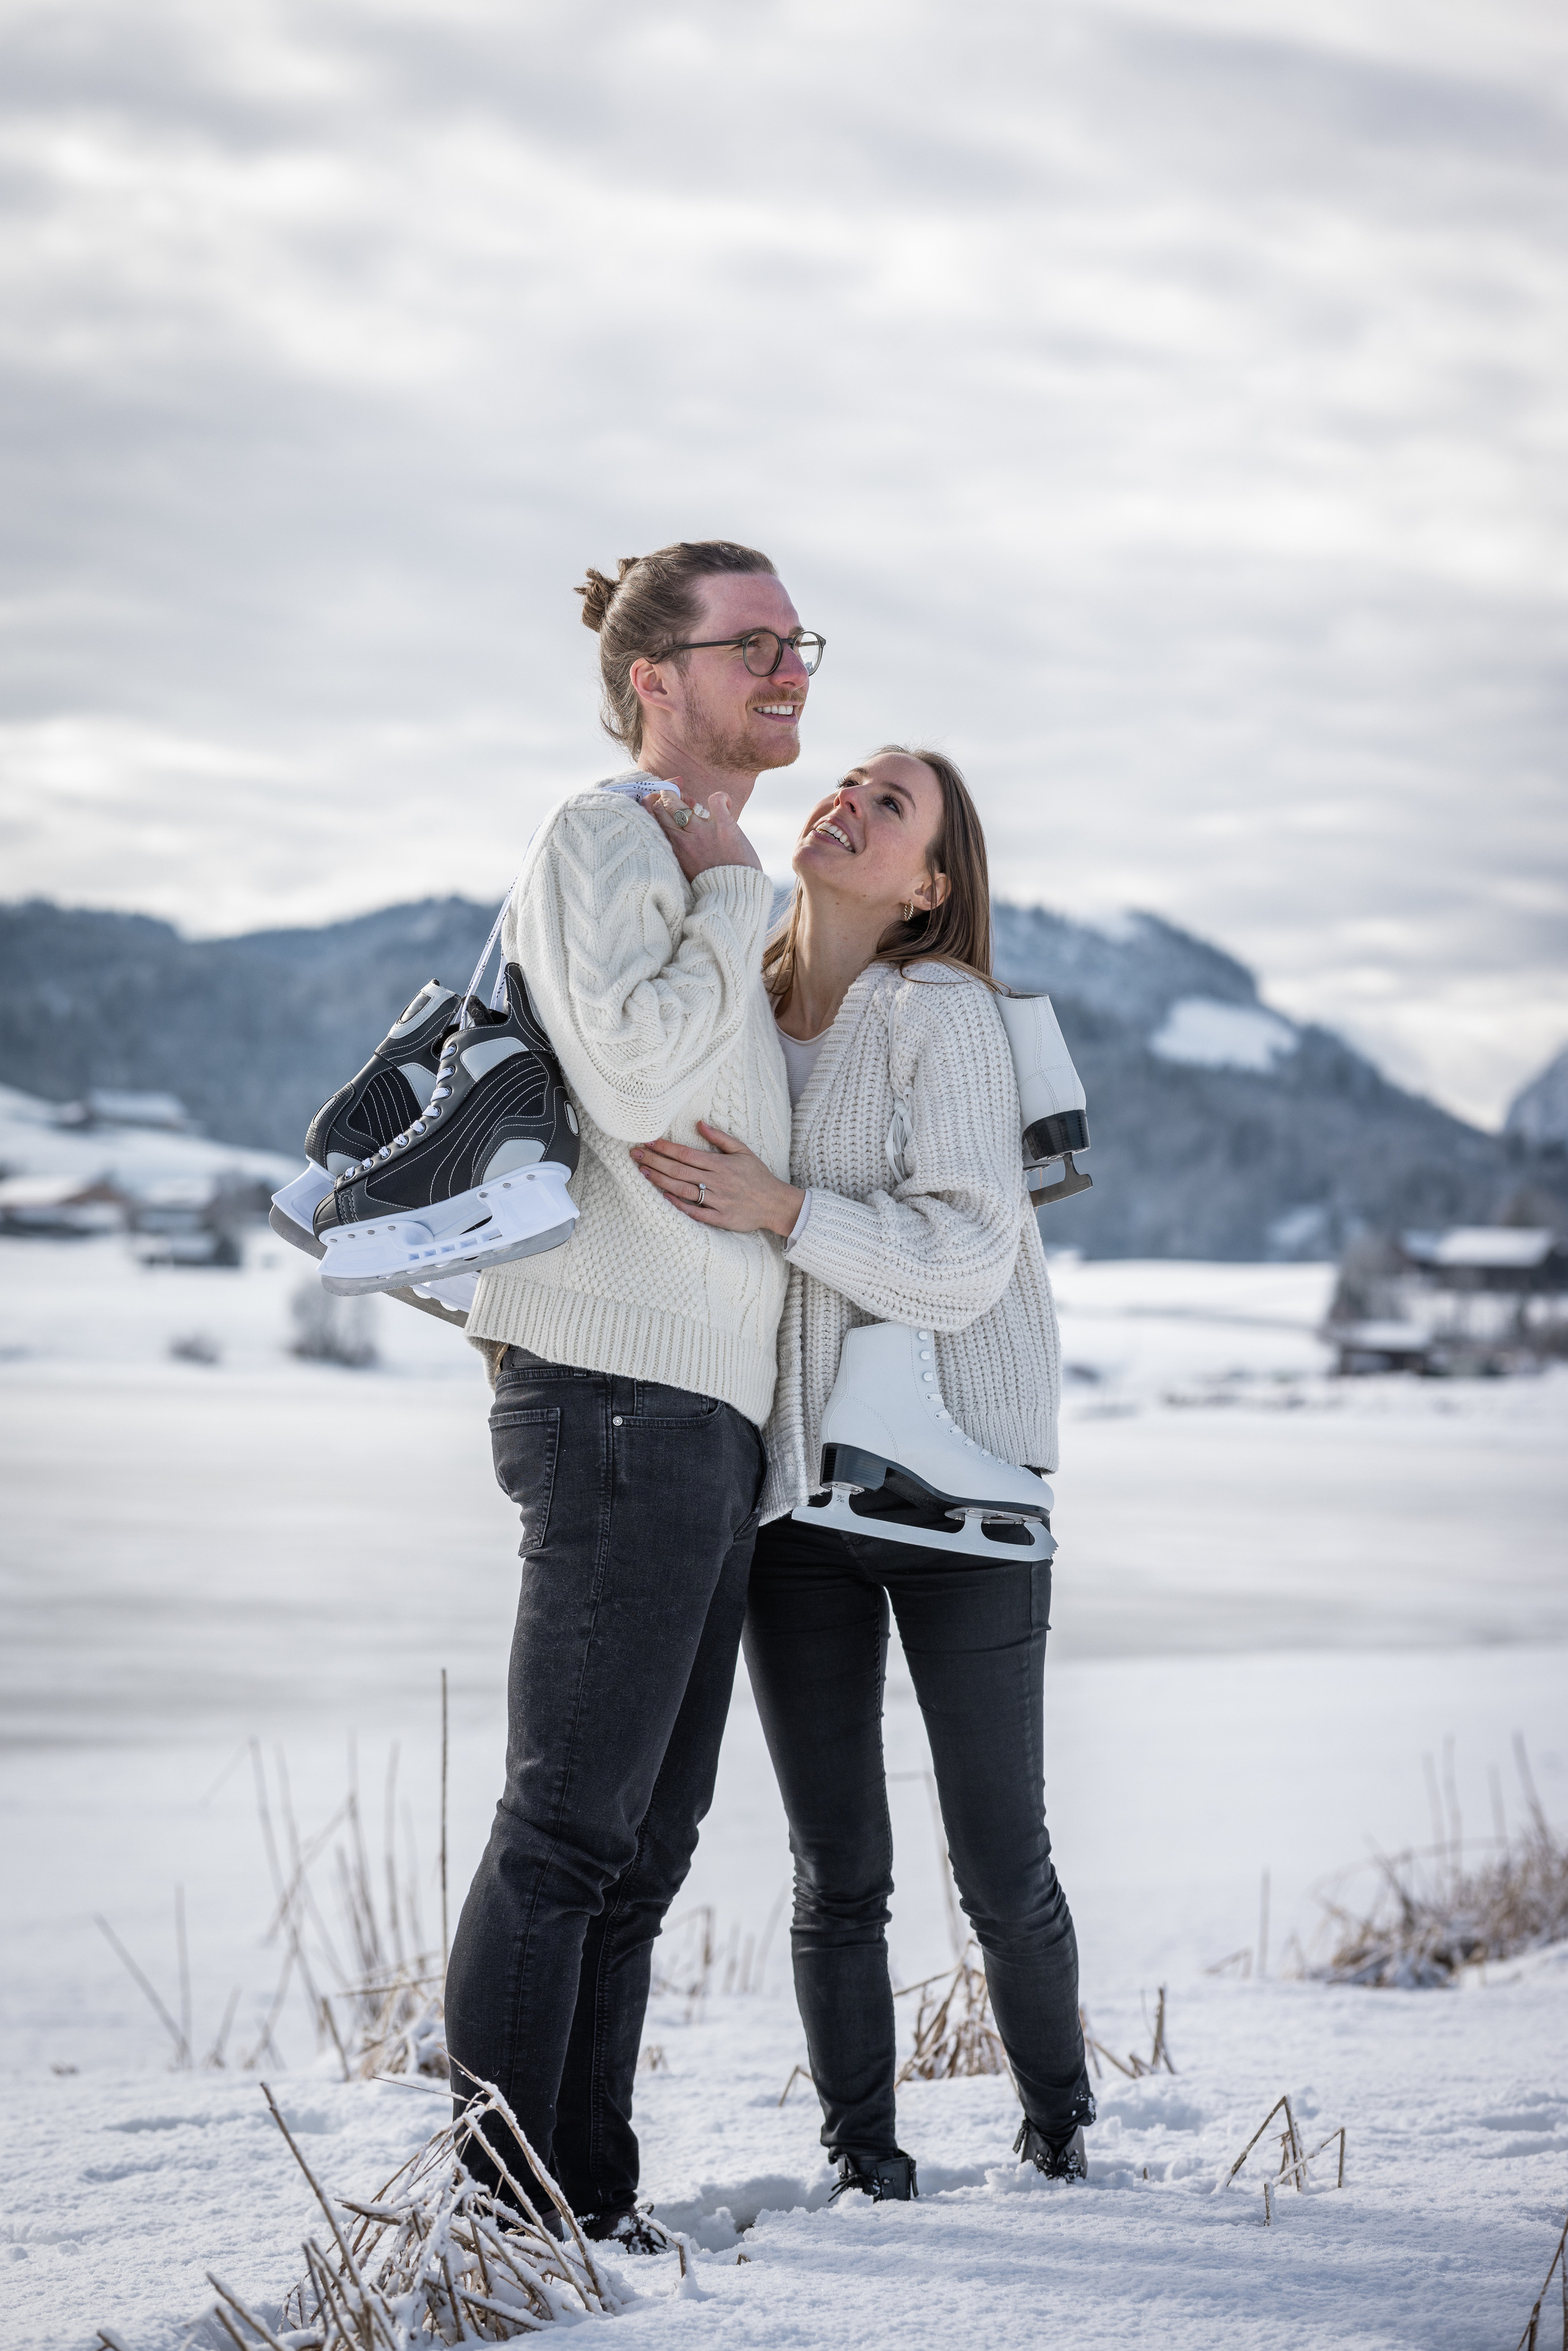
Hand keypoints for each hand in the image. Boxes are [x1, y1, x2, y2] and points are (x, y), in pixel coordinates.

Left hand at [631, 1121, 803, 1236]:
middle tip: (635, 1155)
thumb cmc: (758, 1175)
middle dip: (655, 1161)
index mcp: (721, 1164)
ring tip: (642, 1172)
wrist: (776, 1203)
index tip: (648, 1142)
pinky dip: (679, 1205)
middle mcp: (717, 1181)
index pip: (686, 1153)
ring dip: (661, 1180)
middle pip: (679, 1170)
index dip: (665, 1148)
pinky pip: (696, 1213)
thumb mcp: (743, 1151)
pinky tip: (663, 1196)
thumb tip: (699, 1123)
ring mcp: (718, 1201)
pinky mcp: (720, 1218)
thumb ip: (720, 1138)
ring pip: (683, 1190)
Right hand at [643, 783, 763, 878]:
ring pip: (678, 803)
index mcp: (674, 850)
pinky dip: (720, 797)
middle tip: (678, 799)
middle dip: (666, 796)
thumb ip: (680, 851)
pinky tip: (724, 803)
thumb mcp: (687, 868)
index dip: (655, 806)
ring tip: (691, 800)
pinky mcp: (723, 826)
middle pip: (661, 808)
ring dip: (680, 795)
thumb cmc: (713, 884)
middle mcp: (683, 840)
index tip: (663, 804)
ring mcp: (702, 831)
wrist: (735, 895)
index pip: (652, 820)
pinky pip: (715, 799)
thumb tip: (678, 835)